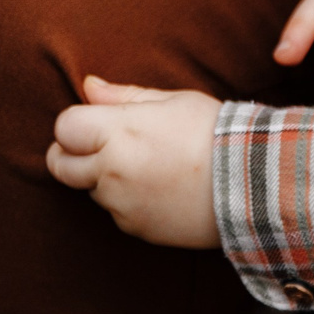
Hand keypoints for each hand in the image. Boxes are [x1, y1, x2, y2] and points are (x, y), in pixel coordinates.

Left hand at [45, 77, 223, 247]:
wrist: (253, 184)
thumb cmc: (215, 133)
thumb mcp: (174, 101)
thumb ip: (124, 96)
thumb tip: (88, 86)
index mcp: (119, 131)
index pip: (64, 127)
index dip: (74, 124)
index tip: (92, 124)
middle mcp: (111, 170)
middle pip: (61, 165)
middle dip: (69, 155)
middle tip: (96, 148)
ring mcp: (121, 203)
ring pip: (90, 190)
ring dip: (103, 179)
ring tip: (146, 167)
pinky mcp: (135, 227)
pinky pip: (115, 212)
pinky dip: (127, 201)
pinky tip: (159, 189)